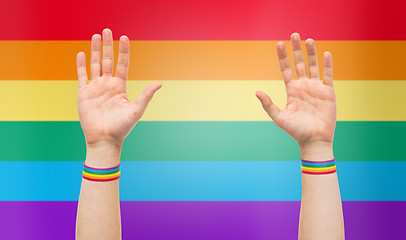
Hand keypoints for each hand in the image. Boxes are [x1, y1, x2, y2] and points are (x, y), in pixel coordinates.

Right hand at [76, 28, 160, 148]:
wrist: (105, 139)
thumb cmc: (122, 127)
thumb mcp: (137, 110)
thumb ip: (146, 95)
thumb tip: (159, 83)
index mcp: (120, 87)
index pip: (122, 64)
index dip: (123, 51)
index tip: (124, 37)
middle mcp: (107, 85)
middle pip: (107, 60)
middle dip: (107, 45)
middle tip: (107, 30)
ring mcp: (95, 88)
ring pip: (94, 64)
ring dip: (94, 50)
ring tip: (96, 36)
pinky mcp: (83, 93)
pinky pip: (82, 76)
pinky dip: (81, 65)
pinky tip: (82, 53)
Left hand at [256, 33, 335, 153]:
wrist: (314, 140)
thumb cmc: (295, 130)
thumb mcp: (279, 117)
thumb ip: (268, 104)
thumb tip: (256, 91)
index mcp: (291, 90)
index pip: (286, 69)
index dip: (282, 57)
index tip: (278, 44)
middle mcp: (303, 86)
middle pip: (299, 63)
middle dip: (296, 49)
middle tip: (294, 34)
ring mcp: (316, 88)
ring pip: (313, 66)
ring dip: (311, 53)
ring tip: (308, 40)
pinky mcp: (328, 92)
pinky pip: (328, 75)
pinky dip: (327, 65)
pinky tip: (325, 53)